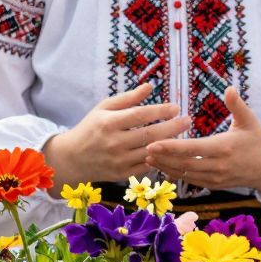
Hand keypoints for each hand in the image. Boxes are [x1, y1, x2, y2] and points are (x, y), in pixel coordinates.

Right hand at [41, 83, 188, 184]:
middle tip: (188, 121)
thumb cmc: (91, 128)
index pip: (140, 115)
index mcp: (109, 123)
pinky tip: (169, 151)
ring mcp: (118, 161)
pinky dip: (159, 158)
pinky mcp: (122, 175)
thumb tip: (150, 86)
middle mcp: (114, 142)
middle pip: (150, 135)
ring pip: (151, 152)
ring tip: (183, 135)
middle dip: (172, 128)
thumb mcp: (104, 108)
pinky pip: (146, 166)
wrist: (72, 158)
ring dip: (170, 144)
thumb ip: (128, 98)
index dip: (160, 111)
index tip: (176, 108)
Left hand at [142, 86, 260, 199]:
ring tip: (147, 159)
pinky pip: (190, 181)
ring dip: (165, 168)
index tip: (154, 143)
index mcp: (224, 148)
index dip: (172, 147)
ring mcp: (215, 178)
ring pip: (185, 174)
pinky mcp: (214, 184)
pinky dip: (175, 175)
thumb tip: (229, 87)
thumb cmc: (256, 140)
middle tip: (143, 149)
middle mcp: (218, 165)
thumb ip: (237, 104)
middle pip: (185, 164)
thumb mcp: (249, 120)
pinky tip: (162, 167)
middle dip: (163, 158)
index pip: (193, 149)